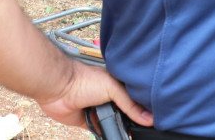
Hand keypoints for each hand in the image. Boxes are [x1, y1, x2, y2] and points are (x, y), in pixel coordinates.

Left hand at [36, 62, 152, 128]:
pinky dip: (106, 134)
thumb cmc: (83, 79)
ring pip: (114, 124)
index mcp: (116, 85)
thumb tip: (149, 119)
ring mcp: (99, 111)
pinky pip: (101, 131)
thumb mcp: (112, 87)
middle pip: (126, 113)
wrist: (58, 88)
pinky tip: (114, 135)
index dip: (144, 109)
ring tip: (131, 135)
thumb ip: (130, 103)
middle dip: (132, 121)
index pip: (135, 99)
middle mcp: (109, 98)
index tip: (156, 119)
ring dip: (119, 128)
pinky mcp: (89, 122)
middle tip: (144, 131)